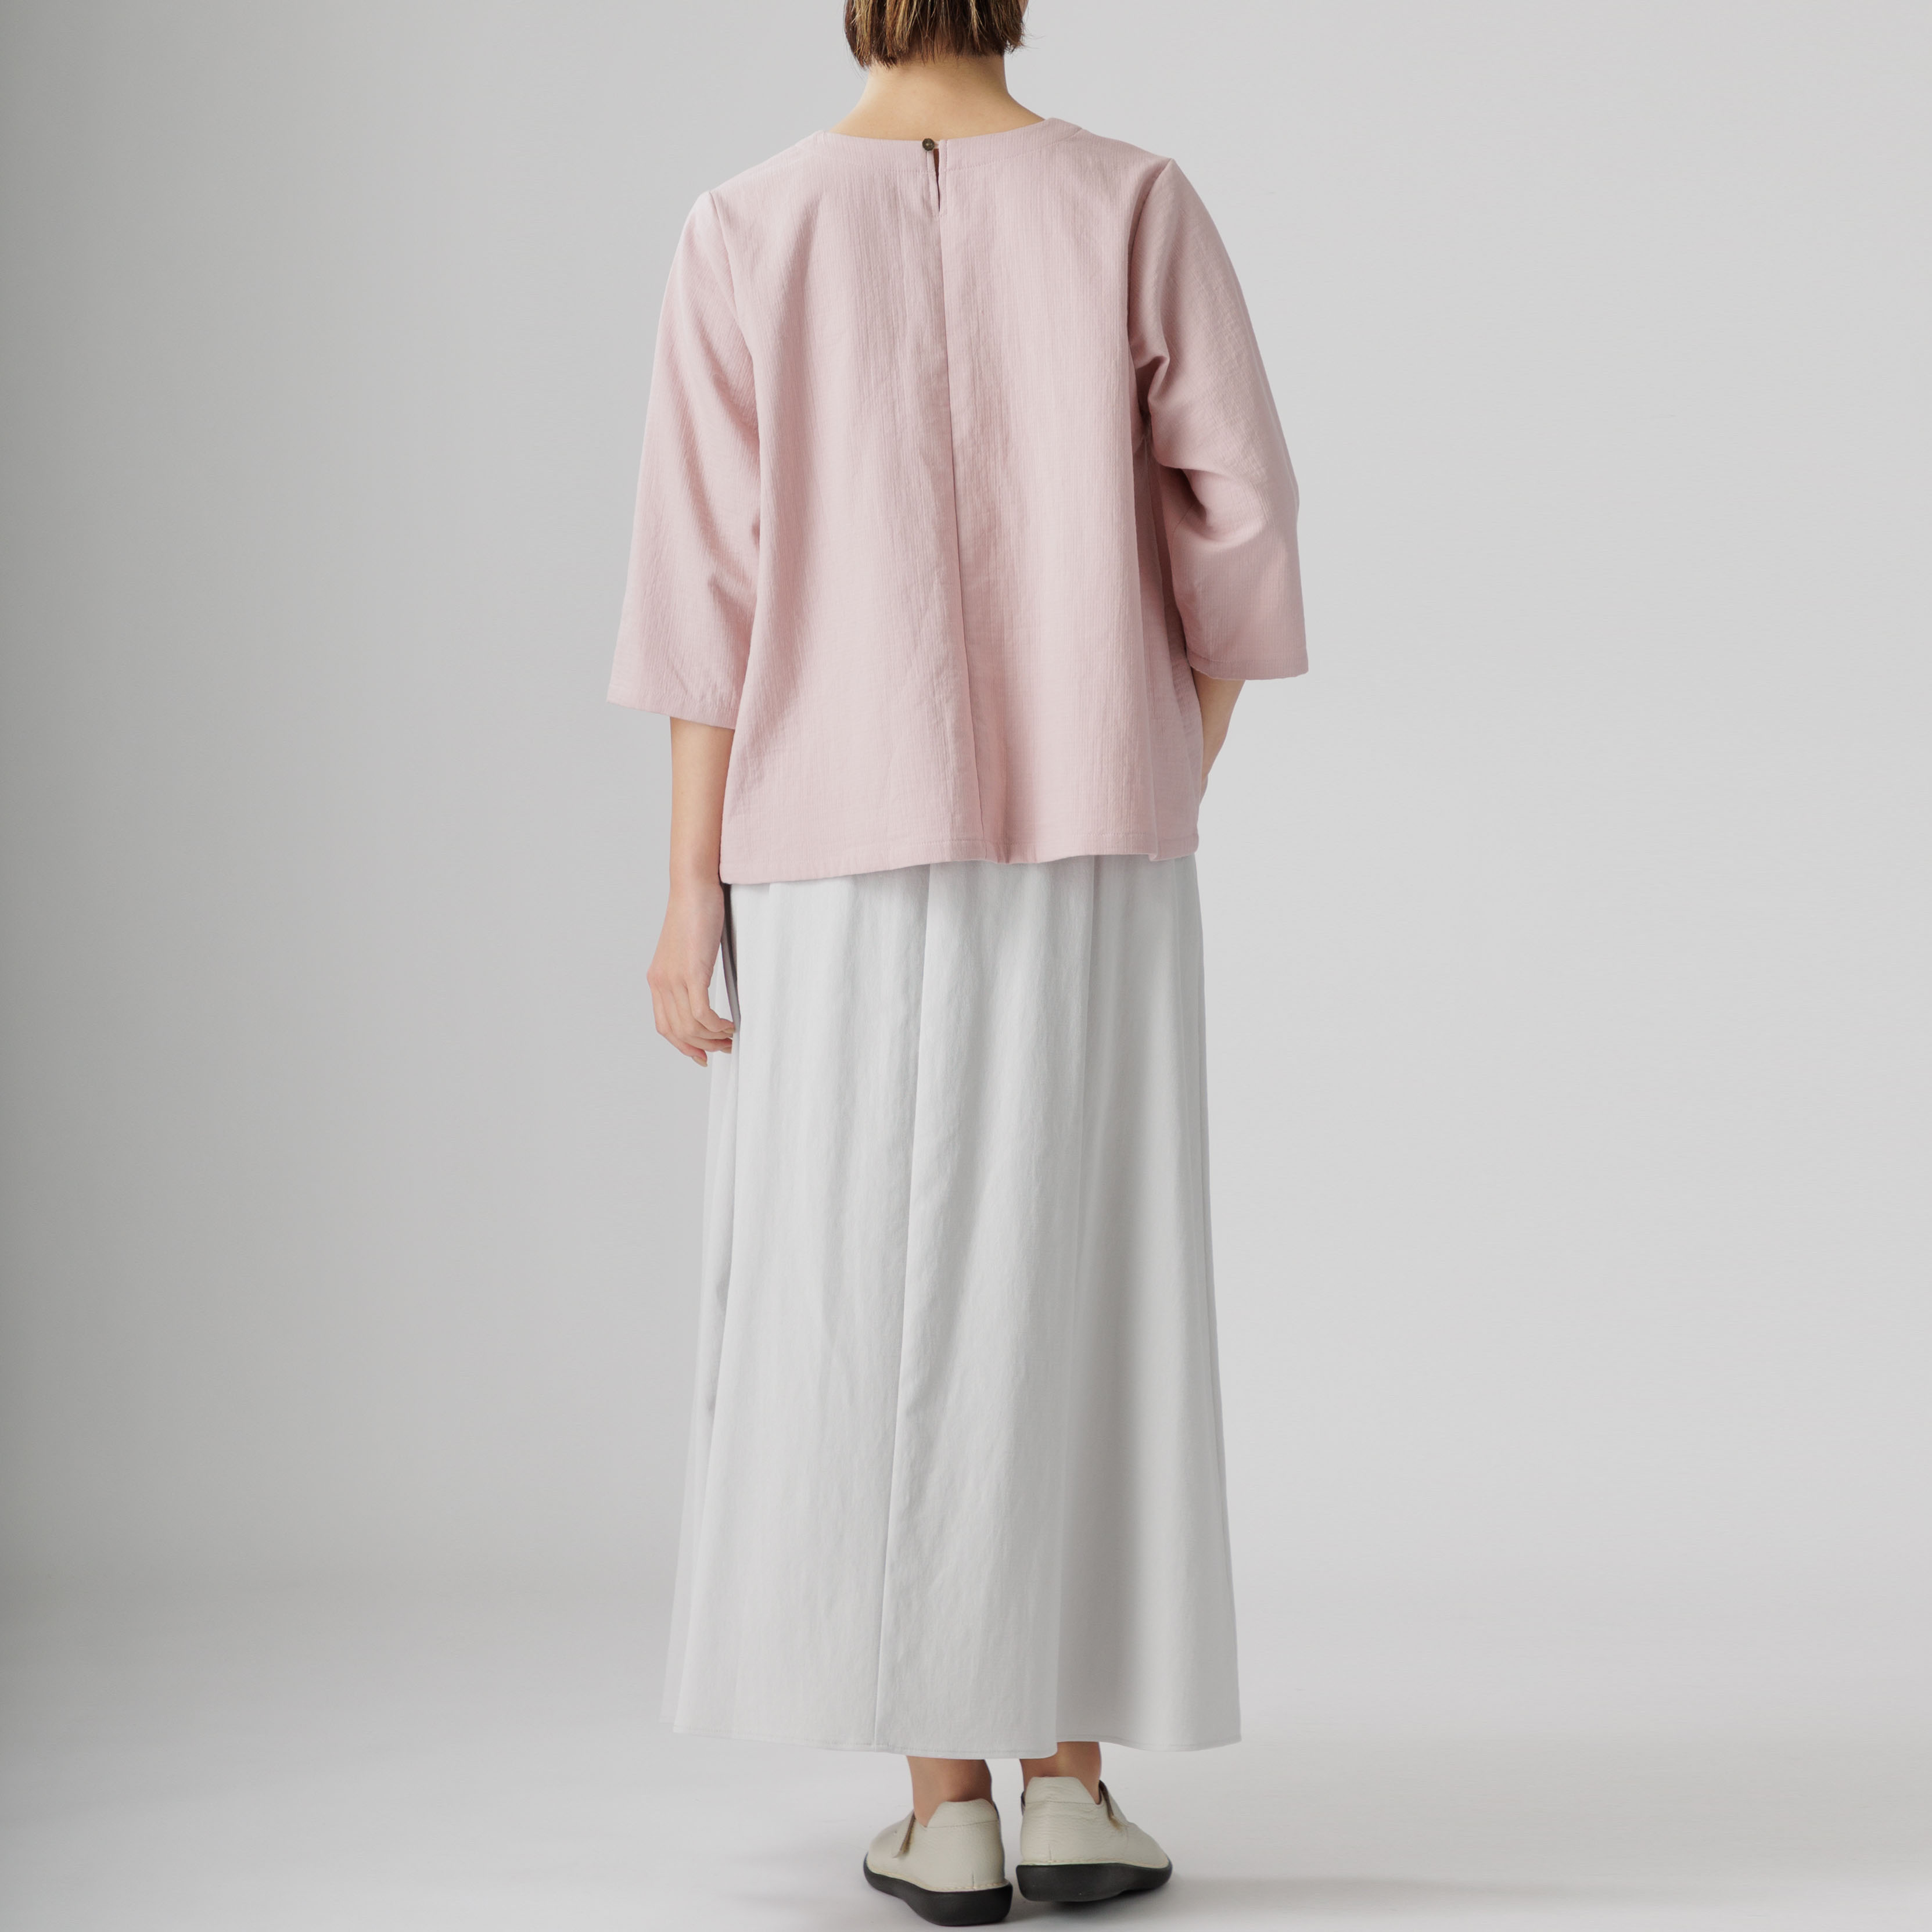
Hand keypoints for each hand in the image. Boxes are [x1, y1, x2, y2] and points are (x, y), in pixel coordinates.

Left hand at [647, 877, 733, 1064]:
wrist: (693, 887)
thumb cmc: (695, 912)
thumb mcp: (687, 950)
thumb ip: (689, 973)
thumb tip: (704, 993)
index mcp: (657, 979)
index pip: (664, 1026)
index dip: (683, 1046)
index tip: (702, 1054)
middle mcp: (661, 982)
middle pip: (677, 1032)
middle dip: (702, 1046)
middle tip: (723, 1046)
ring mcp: (674, 978)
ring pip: (690, 1027)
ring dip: (712, 1038)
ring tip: (729, 1035)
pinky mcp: (692, 972)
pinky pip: (701, 1014)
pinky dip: (717, 1025)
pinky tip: (729, 1023)